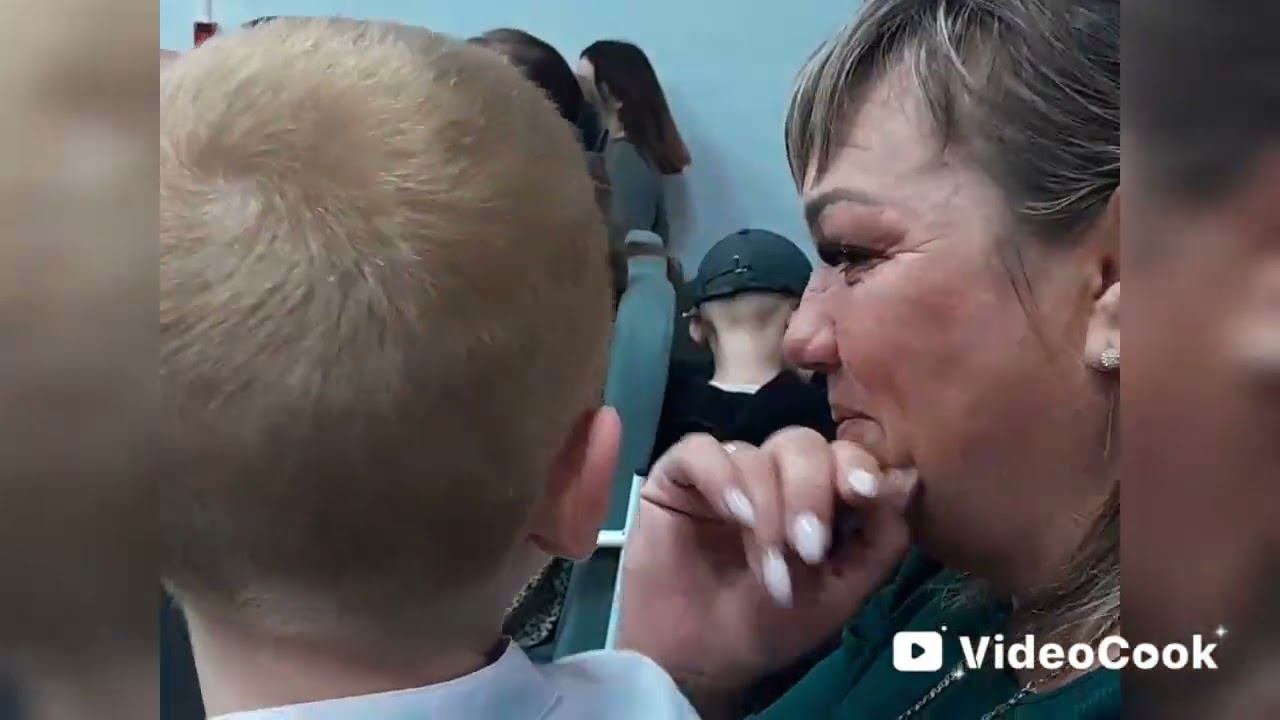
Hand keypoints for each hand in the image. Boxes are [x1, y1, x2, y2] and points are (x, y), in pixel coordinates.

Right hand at [616, 428, 918, 693]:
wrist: (702, 658)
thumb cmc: (771, 625)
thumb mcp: (841, 593)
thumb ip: (879, 539)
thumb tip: (907, 479)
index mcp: (817, 493)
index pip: (842, 456)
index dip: (856, 466)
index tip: (864, 493)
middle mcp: (773, 473)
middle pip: (801, 443)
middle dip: (812, 492)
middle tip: (809, 547)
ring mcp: (726, 470)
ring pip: (756, 453)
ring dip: (769, 510)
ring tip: (769, 568)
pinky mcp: (677, 475)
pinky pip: (700, 450)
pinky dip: (723, 477)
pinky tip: (735, 514)